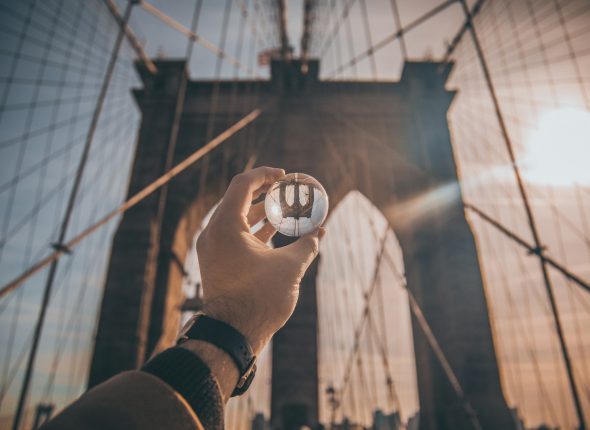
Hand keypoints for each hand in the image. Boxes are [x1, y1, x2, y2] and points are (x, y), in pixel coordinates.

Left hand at [196, 166, 323, 354]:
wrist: (233, 334)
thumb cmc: (259, 299)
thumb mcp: (290, 267)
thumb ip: (307, 245)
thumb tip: (321, 232)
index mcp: (226, 225)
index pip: (243, 185)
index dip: (265, 175)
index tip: (284, 176)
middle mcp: (214, 233)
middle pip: (238, 199)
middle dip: (264, 192)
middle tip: (285, 189)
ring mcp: (213, 248)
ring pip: (236, 219)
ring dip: (259, 212)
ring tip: (283, 209)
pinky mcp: (217, 262)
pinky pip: (234, 236)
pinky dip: (253, 230)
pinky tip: (274, 233)